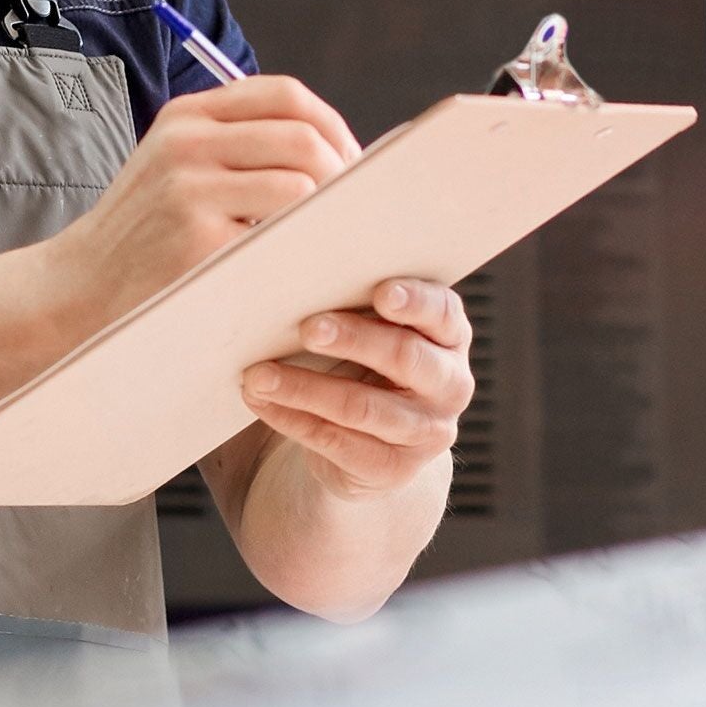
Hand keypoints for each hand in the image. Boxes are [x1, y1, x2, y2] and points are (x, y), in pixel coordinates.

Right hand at [50, 78, 361, 319]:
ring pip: (301, 183)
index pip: (285, 95)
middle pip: (303, 137)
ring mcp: (190, 190)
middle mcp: (187, 143)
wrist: (78, 290)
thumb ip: (240, 147)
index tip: (354, 163)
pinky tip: (307, 263)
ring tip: (331, 238)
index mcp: (188, 117)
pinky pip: (282, 234)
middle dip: (345, 173)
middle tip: (355, 211)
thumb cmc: (147, 235)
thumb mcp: (177, 168)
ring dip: (329, 213)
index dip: (333, 125)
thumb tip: (341, 152)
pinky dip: (306, 246)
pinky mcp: (198, 240)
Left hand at [240, 278, 473, 498]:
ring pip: (365, 408)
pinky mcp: (394, 469)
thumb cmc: (357, 359)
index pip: (444, 314)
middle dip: (354, 340)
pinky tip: (259, 401)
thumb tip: (294, 236)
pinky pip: (339, 444)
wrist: (368, 443)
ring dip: (305, 387)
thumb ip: (351, 291)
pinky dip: (292, 420)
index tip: (379, 291)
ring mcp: (426, 431)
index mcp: (449, 336)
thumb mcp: (365, 323)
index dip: (416, 303)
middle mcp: (450, 383)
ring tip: (256, 373)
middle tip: (306, 326)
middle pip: (407, 358)